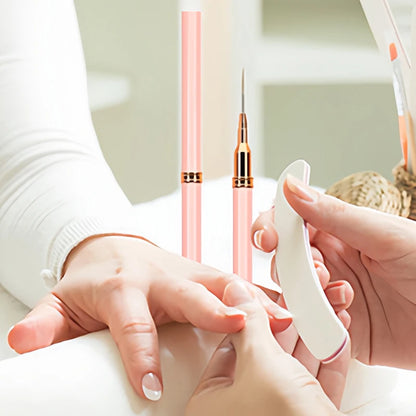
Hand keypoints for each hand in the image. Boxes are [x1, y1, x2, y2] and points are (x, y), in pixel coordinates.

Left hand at [7, 235, 291, 400]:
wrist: (113, 249)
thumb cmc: (94, 281)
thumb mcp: (62, 301)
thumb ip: (46, 323)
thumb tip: (22, 344)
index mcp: (123, 287)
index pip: (132, 323)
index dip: (140, 355)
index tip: (149, 387)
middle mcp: (161, 276)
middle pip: (188, 292)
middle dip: (213, 310)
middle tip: (239, 327)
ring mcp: (186, 271)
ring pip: (221, 282)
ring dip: (251, 299)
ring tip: (281, 319)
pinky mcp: (203, 272)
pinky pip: (236, 282)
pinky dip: (260, 294)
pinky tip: (285, 308)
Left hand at [186, 280, 347, 415]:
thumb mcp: (261, 363)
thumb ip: (249, 322)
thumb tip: (236, 292)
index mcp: (211, 403)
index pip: (228, 346)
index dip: (251, 319)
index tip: (268, 302)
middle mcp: (240, 413)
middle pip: (263, 357)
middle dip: (286, 329)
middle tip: (298, 307)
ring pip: (291, 371)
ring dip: (310, 342)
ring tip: (321, 317)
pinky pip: (313, 388)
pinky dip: (326, 365)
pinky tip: (335, 342)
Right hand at [252, 174, 415, 369]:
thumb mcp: (385, 235)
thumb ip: (334, 214)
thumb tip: (292, 186)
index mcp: (337, 231)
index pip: (289, 222)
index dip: (271, 226)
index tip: (267, 236)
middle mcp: (329, 260)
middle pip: (284, 259)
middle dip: (290, 264)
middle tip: (317, 269)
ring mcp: (330, 294)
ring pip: (292, 291)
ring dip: (307, 292)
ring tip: (341, 294)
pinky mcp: (337, 326)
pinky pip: (310, 323)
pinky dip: (320, 320)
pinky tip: (346, 317)